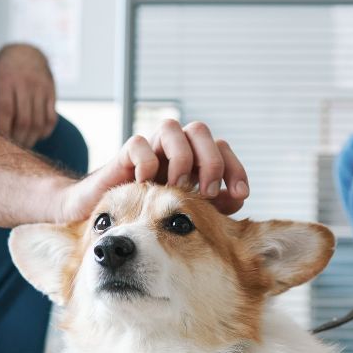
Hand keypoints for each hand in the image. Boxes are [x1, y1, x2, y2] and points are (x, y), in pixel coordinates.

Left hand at [0, 44, 56, 147]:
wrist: (26, 52)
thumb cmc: (2, 73)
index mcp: (5, 80)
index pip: (5, 111)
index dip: (3, 131)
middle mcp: (25, 83)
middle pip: (24, 120)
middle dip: (18, 140)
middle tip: (12, 149)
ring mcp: (41, 87)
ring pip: (38, 122)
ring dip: (31, 139)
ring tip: (23, 146)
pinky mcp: (52, 92)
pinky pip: (51, 119)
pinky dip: (44, 132)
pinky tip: (36, 135)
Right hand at [56, 120, 249, 222]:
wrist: (113, 224)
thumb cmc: (154, 219)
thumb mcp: (188, 216)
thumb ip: (213, 209)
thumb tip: (238, 205)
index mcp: (194, 162)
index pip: (222, 150)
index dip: (234, 169)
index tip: (239, 195)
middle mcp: (174, 150)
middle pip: (200, 131)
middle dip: (209, 161)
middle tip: (208, 193)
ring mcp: (149, 150)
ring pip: (171, 128)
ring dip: (180, 158)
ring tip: (177, 187)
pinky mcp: (124, 157)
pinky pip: (138, 144)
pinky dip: (146, 162)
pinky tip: (147, 185)